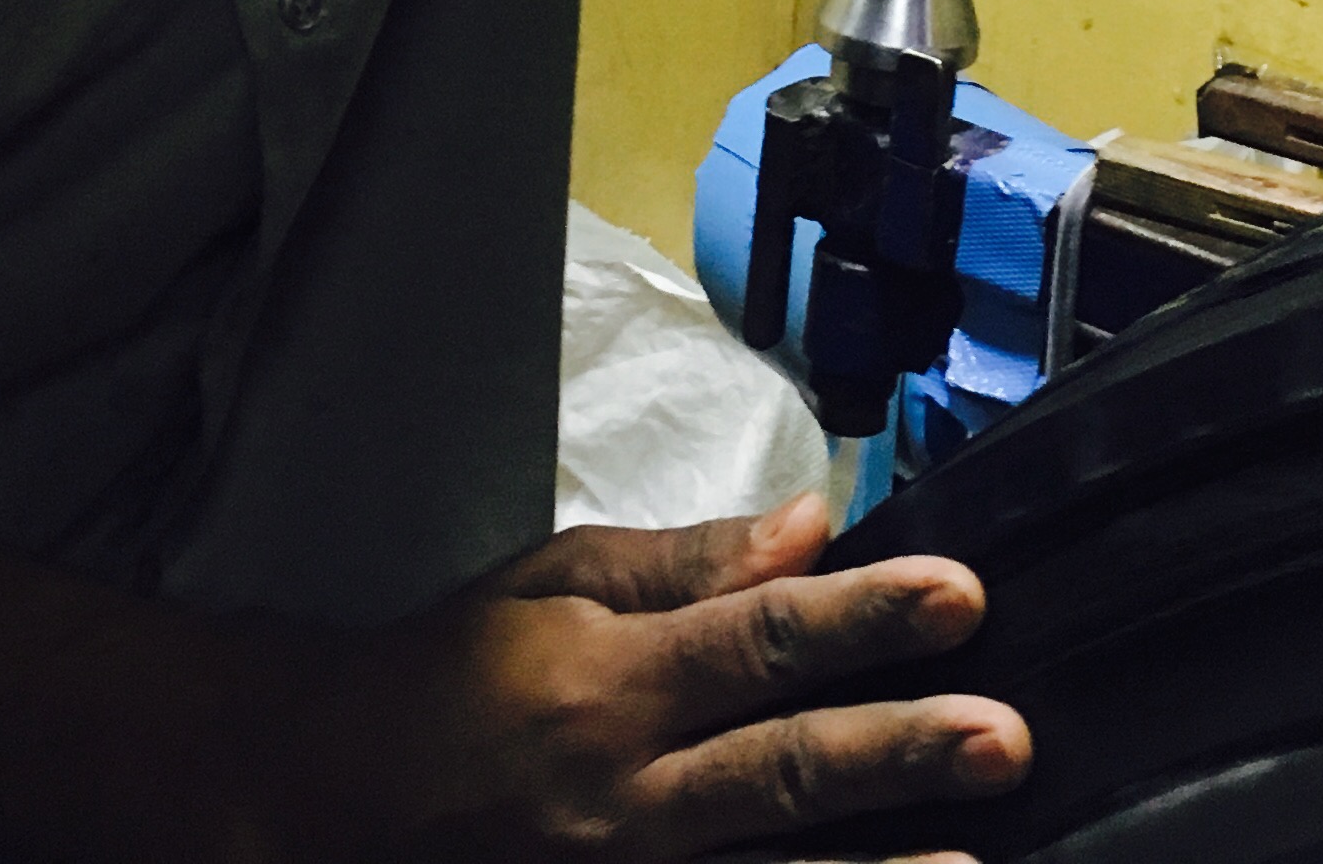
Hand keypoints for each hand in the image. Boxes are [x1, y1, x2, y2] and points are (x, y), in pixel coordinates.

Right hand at [253, 495, 1030, 861]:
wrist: (318, 800)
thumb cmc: (447, 679)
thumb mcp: (551, 584)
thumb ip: (687, 563)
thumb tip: (812, 522)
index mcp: (606, 683)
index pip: (757, 639)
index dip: (863, 615)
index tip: (961, 591)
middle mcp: (619, 795)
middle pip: (781, 771)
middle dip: (898, 753)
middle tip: (1004, 735)